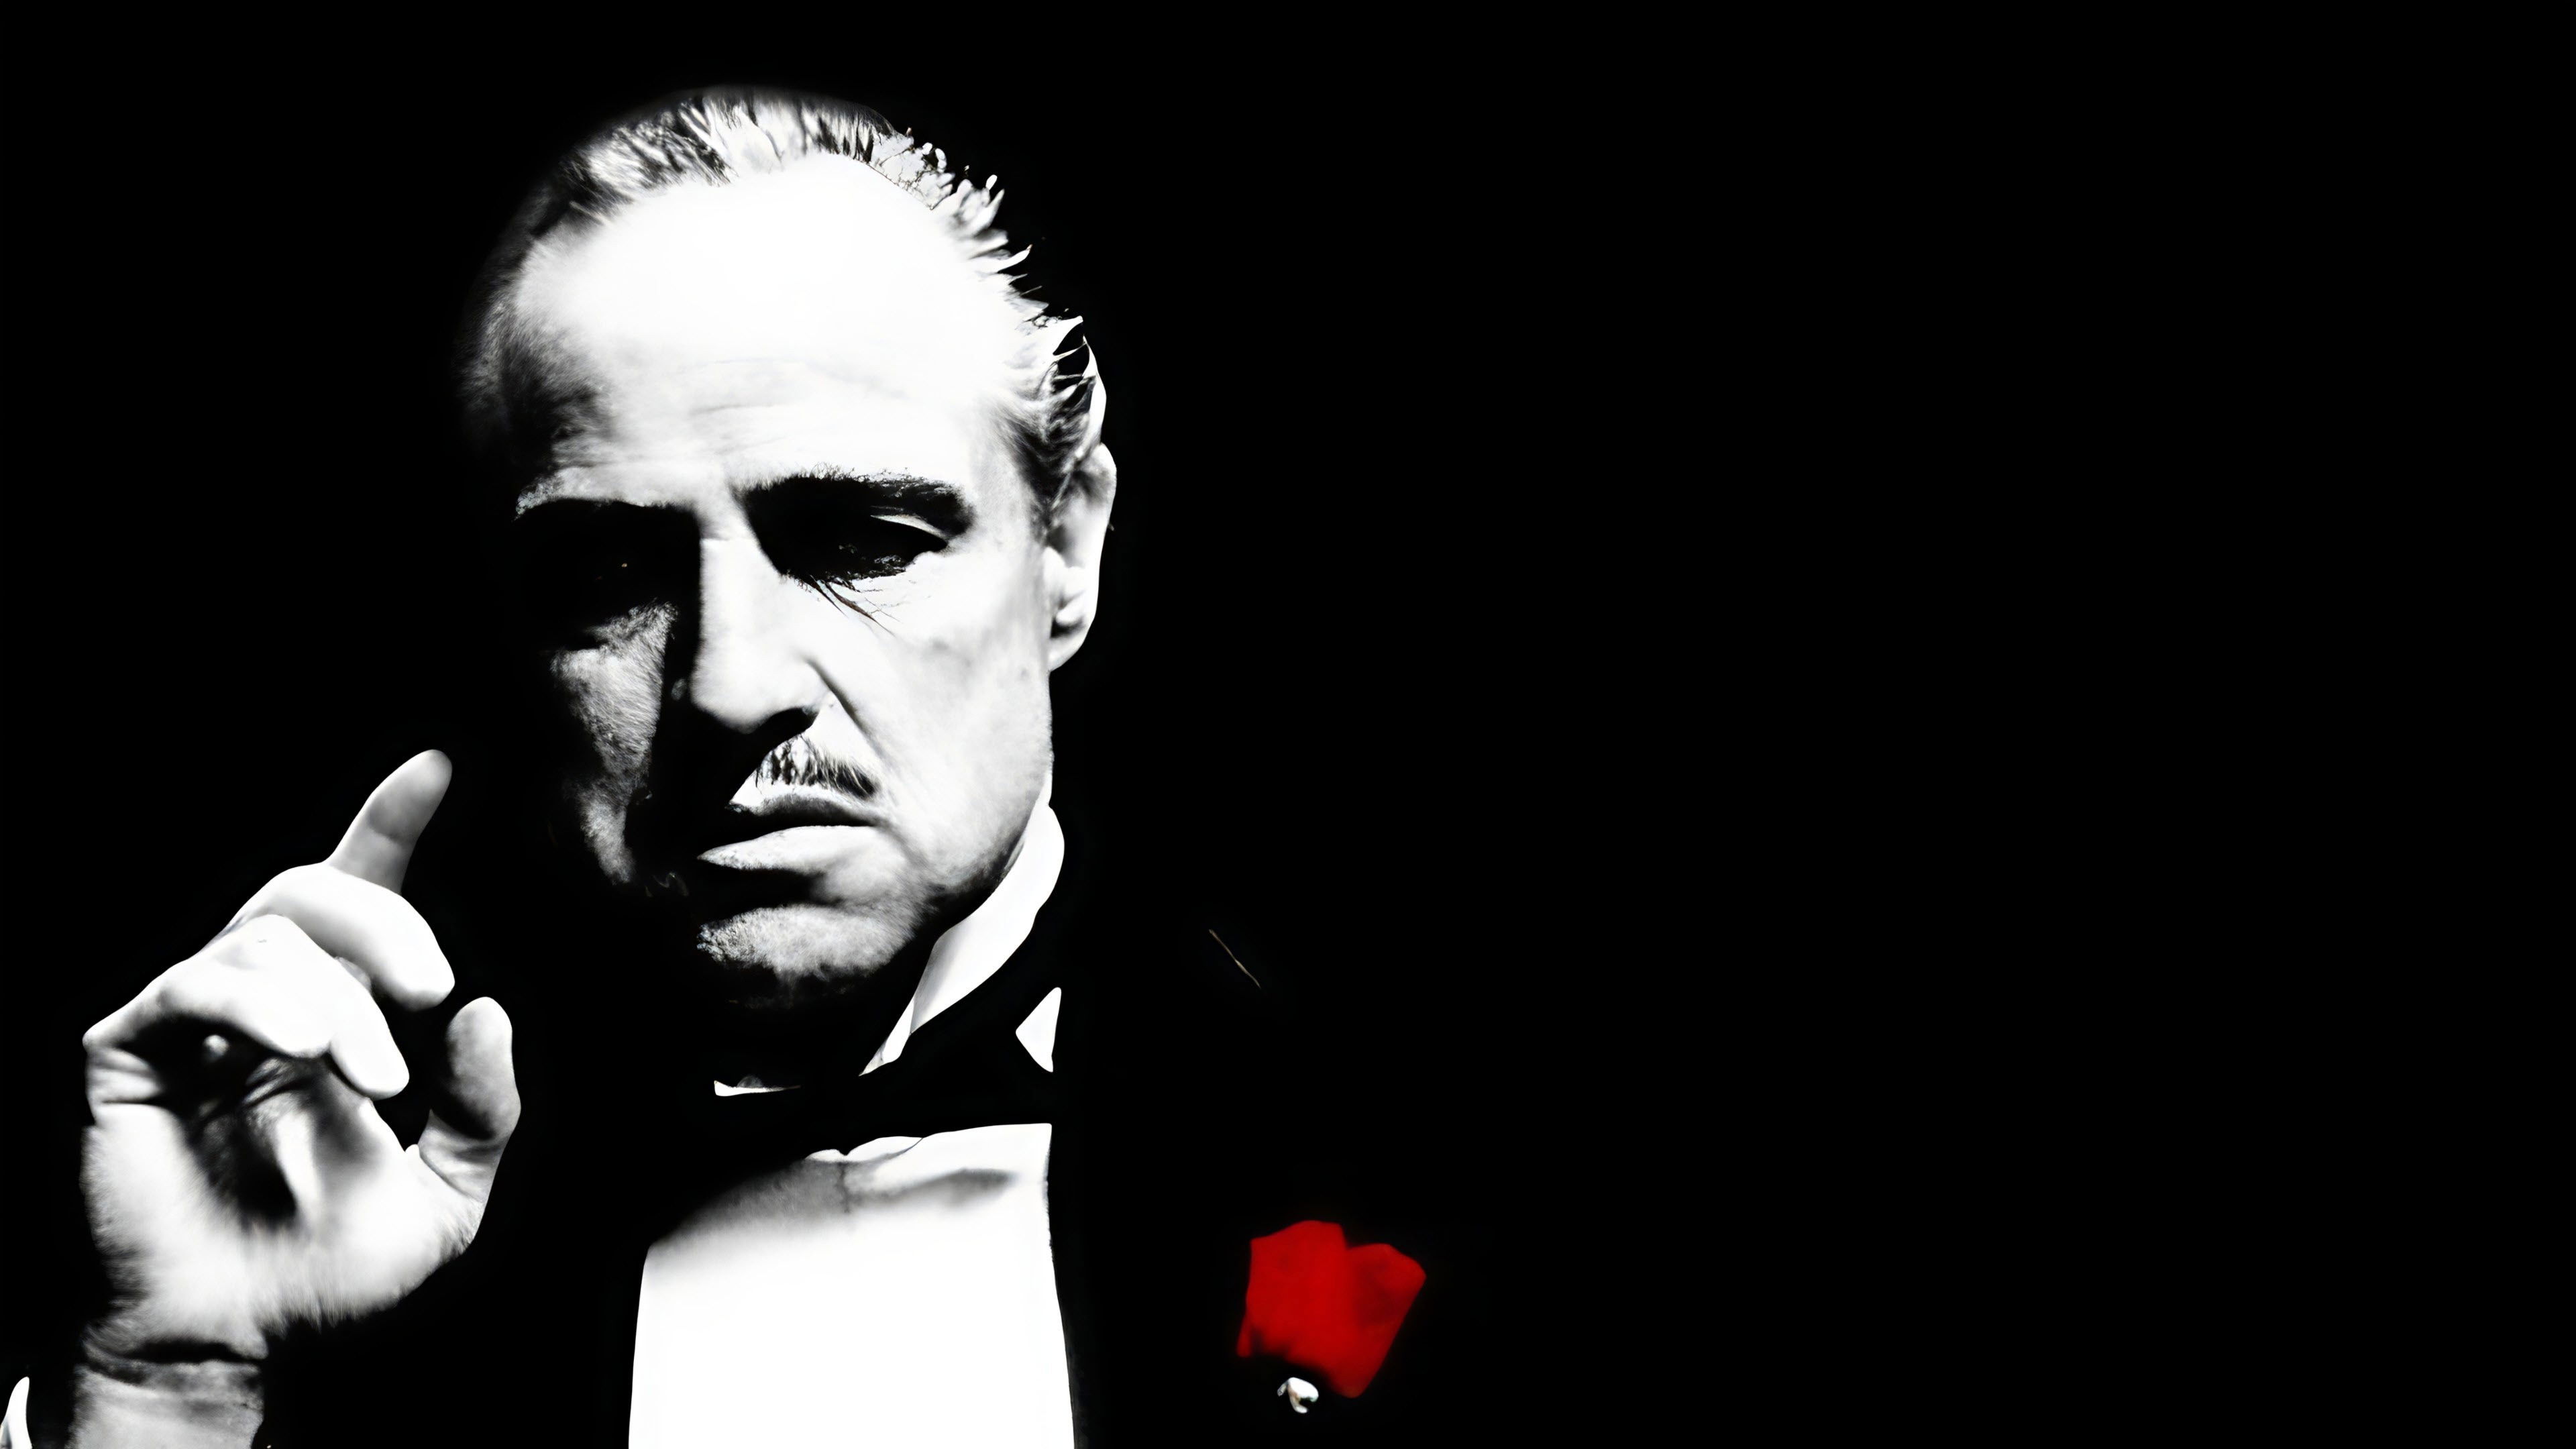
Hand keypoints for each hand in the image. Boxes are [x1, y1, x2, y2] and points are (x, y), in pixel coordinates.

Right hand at [77, 751, 519, 1365]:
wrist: (238, 1344)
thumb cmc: (329, 1274)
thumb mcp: (449, 1191)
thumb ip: (484, 1105)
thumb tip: (490, 1012)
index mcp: (336, 1016)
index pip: (359, 895)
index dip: (390, 824)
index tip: (437, 768)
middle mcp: (263, 1005)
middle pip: (312, 893)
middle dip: (385, 919)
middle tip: (431, 984)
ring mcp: (192, 1024)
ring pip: (264, 937)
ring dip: (336, 1000)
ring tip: (372, 1076)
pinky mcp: (126, 1052)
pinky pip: (190, 986)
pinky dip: (258, 1004)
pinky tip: (303, 1047)